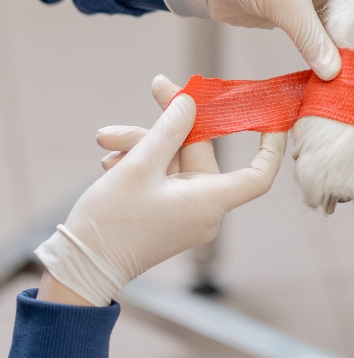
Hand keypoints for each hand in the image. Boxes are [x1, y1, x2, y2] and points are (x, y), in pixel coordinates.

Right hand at [35, 76, 285, 305]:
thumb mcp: (139, 167)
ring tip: (107, 140)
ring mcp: (186, 214)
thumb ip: (170, 130)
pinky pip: (166, 179)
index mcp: (210, 202)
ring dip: (145, 145)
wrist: (78, 270)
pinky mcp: (168, 215)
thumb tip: (191, 103)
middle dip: (170, 125)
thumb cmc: (110, 224)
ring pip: (176, 162)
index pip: (258, 174)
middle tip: (156, 88)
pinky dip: (143, 165)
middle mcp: (205, 210)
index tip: (272, 118)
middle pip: (201, 153)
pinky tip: (111, 160)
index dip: (270, 146)